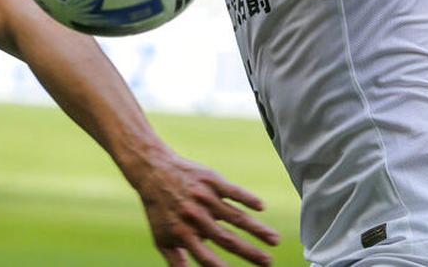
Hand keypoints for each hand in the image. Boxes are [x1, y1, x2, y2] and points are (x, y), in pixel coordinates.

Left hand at [132, 150, 278, 265]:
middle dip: (249, 253)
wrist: (152, 170)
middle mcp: (194, 216)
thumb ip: (176, 261)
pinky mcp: (210, 180)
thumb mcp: (162, 237)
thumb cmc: (160, 209)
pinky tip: (261, 207)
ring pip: (235, 216)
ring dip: (257, 229)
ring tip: (275, 240)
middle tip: (268, 262)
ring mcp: (204, 197)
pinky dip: (247, 198)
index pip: (206, 257)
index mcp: (183, 233)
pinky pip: (232, 190)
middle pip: (227, 239)